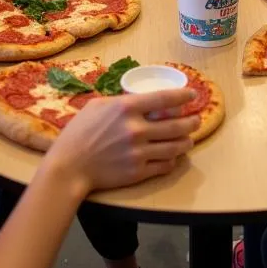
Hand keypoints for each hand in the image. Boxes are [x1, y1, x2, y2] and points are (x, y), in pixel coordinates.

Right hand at [47, 88, 198, 191]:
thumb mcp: (97, 106)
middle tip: (197, 120)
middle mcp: (137, 129)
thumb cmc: (78, 132)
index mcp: (127, 108)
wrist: (69, 167)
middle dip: (192, 122)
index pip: (164, 99)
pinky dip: (173, 159)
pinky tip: (174, 155)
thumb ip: (120, 101)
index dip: (183, 96)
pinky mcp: (138, 172)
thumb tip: (139, 100)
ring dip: (187, 141)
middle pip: (176, 125)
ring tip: (190, 138)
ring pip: (175, 146)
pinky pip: (164, 165)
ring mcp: (139, 153)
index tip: (192, 95)